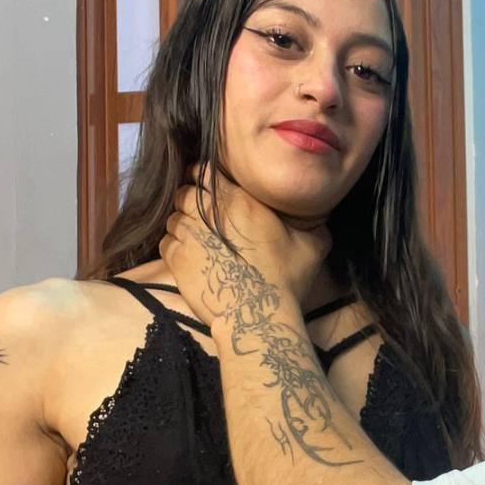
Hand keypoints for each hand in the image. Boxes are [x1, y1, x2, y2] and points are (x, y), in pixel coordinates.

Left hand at [160, 171, 331, 328]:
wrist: (256, 314)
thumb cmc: (285, 280)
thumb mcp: (312, 246)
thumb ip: (313, 224)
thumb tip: (320, 214)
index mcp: (238, 200)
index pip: (205, 170)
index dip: (205, 178)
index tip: (212, 189)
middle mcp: (207, 211)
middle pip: (183, 192)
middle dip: (190, 200)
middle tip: (203, 216)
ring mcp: (187, 235)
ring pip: (172, 218)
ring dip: (181, 224)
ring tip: (196, 239)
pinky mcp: (176, 259)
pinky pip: (165, 242)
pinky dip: (173, 246)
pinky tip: (188, 256)